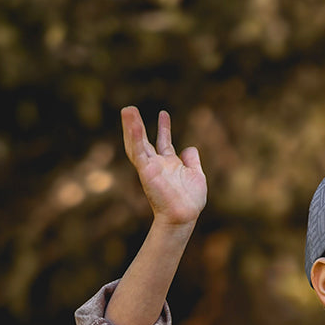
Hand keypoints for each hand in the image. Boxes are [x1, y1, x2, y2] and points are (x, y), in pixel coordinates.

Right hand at [121, 106, 206, 227]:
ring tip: (128, 110)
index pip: (163, 142)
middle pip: (143, 140)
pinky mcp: (145, 172)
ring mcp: (150, 167)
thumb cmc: (191, 201)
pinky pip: (138, 153)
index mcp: (169, 164)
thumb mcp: (196, 176)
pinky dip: (135, 138)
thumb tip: (190, 148)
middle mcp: (157, 164)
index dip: (164, 128)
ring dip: (131, 127)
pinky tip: (134, 125)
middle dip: (137, 125)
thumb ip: (192, 162)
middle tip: (130, 108)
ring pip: (136, 144)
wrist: (184, 216)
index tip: (164, 114)